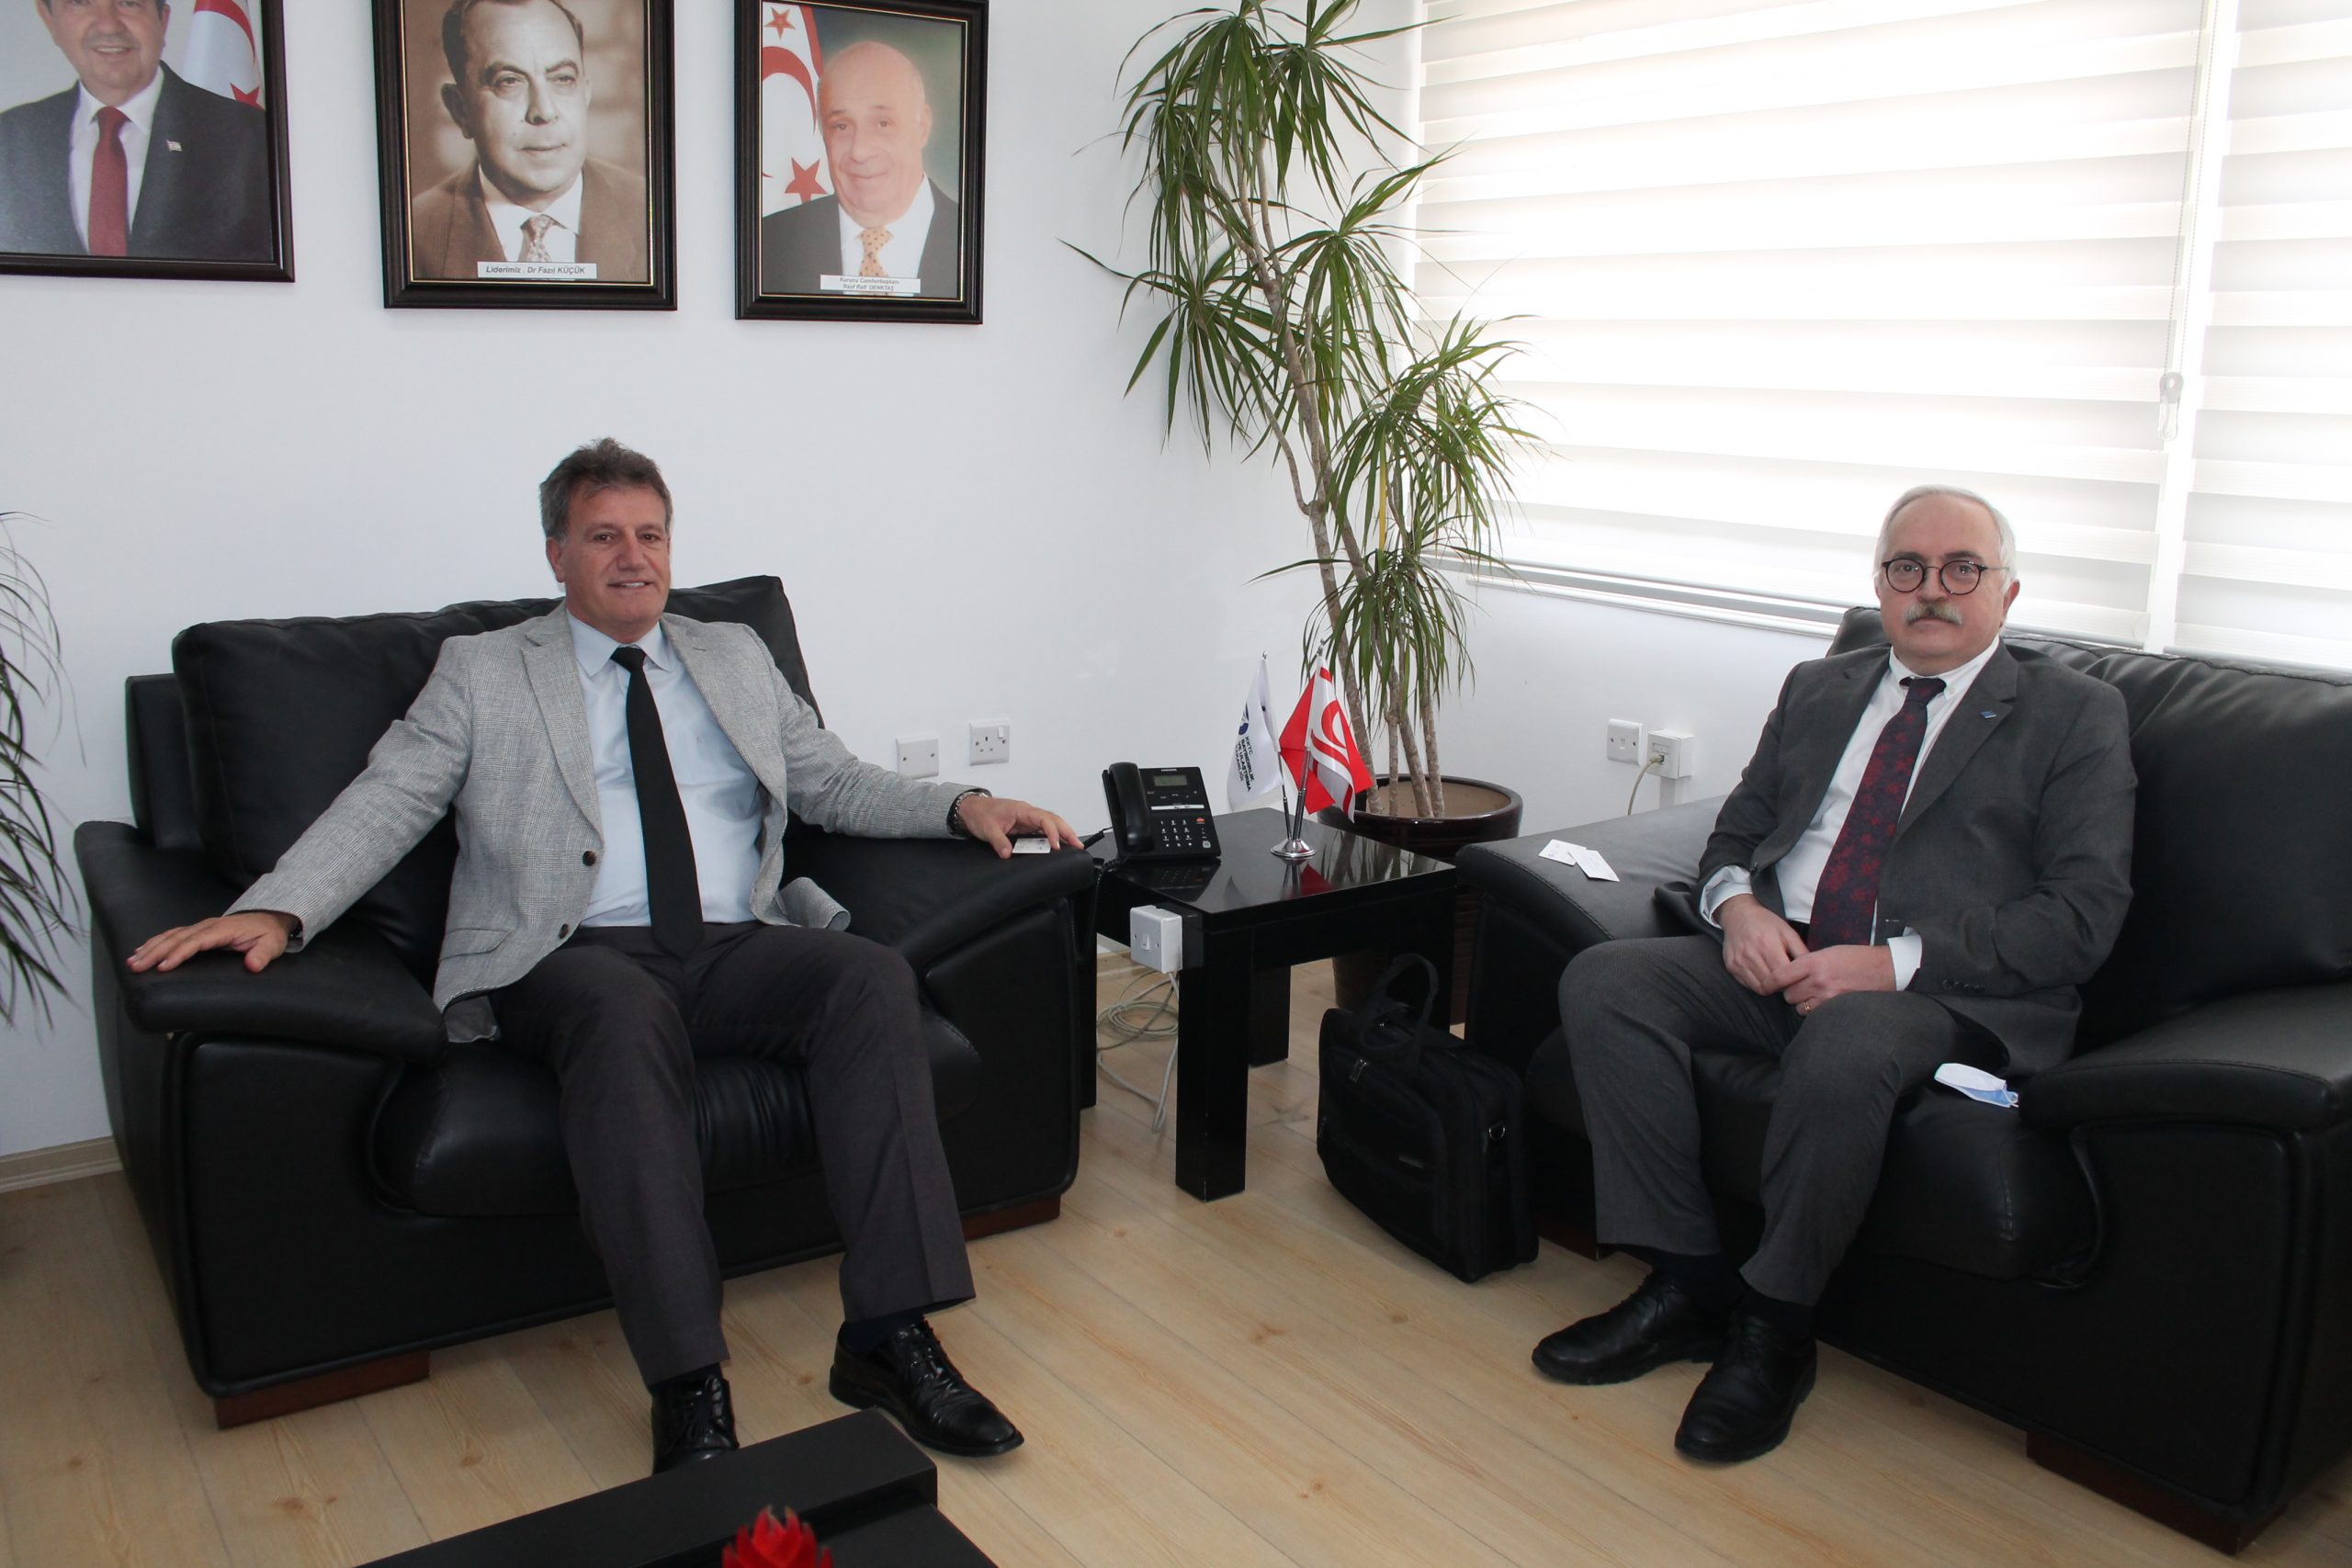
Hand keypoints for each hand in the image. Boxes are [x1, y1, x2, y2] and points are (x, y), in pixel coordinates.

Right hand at [127, 911, 297, 974]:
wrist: (270, 918)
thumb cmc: (268, 934)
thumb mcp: (271, 944)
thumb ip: (262, 954)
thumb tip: (253, 965)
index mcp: (222, 930)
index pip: (196, 942)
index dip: (179, 953)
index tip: (164, 966)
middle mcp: (207, 926)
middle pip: (177, 939)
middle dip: (155, 952)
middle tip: (137, 966)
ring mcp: (201, 927)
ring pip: (170, 936)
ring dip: (150, 948)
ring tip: (133, 961)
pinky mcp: (197, 931)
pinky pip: (172, 935)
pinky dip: (155, 942)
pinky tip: (142, 951)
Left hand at [957, 795, 1080, 858]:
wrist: (971, 809)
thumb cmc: (980, 814)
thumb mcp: (987, 828)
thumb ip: (998, 841)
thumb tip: (1007, 854)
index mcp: (1022, 810)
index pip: (1043, 819)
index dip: (1052, 832)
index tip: (1055, 846)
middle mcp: (1027, 813)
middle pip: (1053, 819)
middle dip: (1066, 831)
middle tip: (1078, 844)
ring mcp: (1027, 819)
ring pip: (1050, 823)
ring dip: (1062, 833)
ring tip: (1074, 845)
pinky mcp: (1024, 825)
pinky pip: (1042, 829)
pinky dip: (1052, 836)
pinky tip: (1058, 844)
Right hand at [1718, 894, 1807, 995]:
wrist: (1738, 915)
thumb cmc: (1766, 923)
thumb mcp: (1787, 932)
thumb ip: (1800, 951)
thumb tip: (1812, 969)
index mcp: (1768, 945)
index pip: (1783, 976)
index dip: (1793, 981)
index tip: (1798, 980)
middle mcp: (1751, 955)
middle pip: (1771, 985)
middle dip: (1783, 986)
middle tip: (1788, 981)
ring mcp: (1739, 962)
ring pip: (1760, 988)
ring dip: (1770, 987)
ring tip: (1777, 979)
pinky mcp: (1731, 966)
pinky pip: (1748, 985)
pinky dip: (1758, 984)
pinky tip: (1763, 975)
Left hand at [1774, 944, 1896, 1014]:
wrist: (1884, 969)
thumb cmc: (1854, 958)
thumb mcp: (1827, 952)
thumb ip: (1806, 963)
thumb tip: (1785, 974)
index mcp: (1813, 962)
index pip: (1779, 976)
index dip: (1769, 982)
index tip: (1766, 985)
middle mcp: (1817, 980)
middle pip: (1787, 994)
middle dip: (1789, 992)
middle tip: (1799, 987)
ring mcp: (1827, 996)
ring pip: (1798, 1007)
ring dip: (1801, 1003)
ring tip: (1813, 994)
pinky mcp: (1835, 1008)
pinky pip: (1813, 1014)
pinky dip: (1814, 1010)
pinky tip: (1822, 1002)